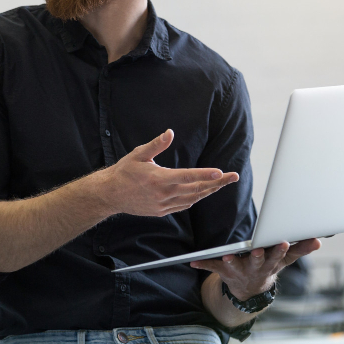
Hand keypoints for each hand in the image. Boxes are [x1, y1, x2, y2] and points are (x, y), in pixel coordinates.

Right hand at [95, 129, 238, 217]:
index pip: (188, 176)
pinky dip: (195, 199)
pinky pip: (183, 206)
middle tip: (233, 176)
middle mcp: (164, 194)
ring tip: (222, 183)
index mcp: (159, 179)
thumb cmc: (124, 172)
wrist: (110, 195)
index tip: (220, 172)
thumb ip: (156, 144)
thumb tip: (170, 132)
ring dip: (209, 191)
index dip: (205, 174)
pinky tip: (203, 193)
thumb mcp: (138, 154)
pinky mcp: (161, 211)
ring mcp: (163, 205)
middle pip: (196, 189)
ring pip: (192, 199)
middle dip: (217, 183)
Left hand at [191, 238, 321, 300]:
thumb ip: (300, 249)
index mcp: (270, 263)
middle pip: (258, 262)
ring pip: (235, 266)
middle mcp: (255, 268)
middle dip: (258, 256)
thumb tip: (317, 240)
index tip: (284, 241)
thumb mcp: (285, 260)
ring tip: (227, 256)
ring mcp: (239, 270)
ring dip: (231, 261)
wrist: (250, 290)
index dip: (280, 249)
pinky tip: (192, 261)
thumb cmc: (268, 265)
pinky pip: (212, 267)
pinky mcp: (224, 271)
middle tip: (258, 250)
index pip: (278, 255)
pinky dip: (203, 264)